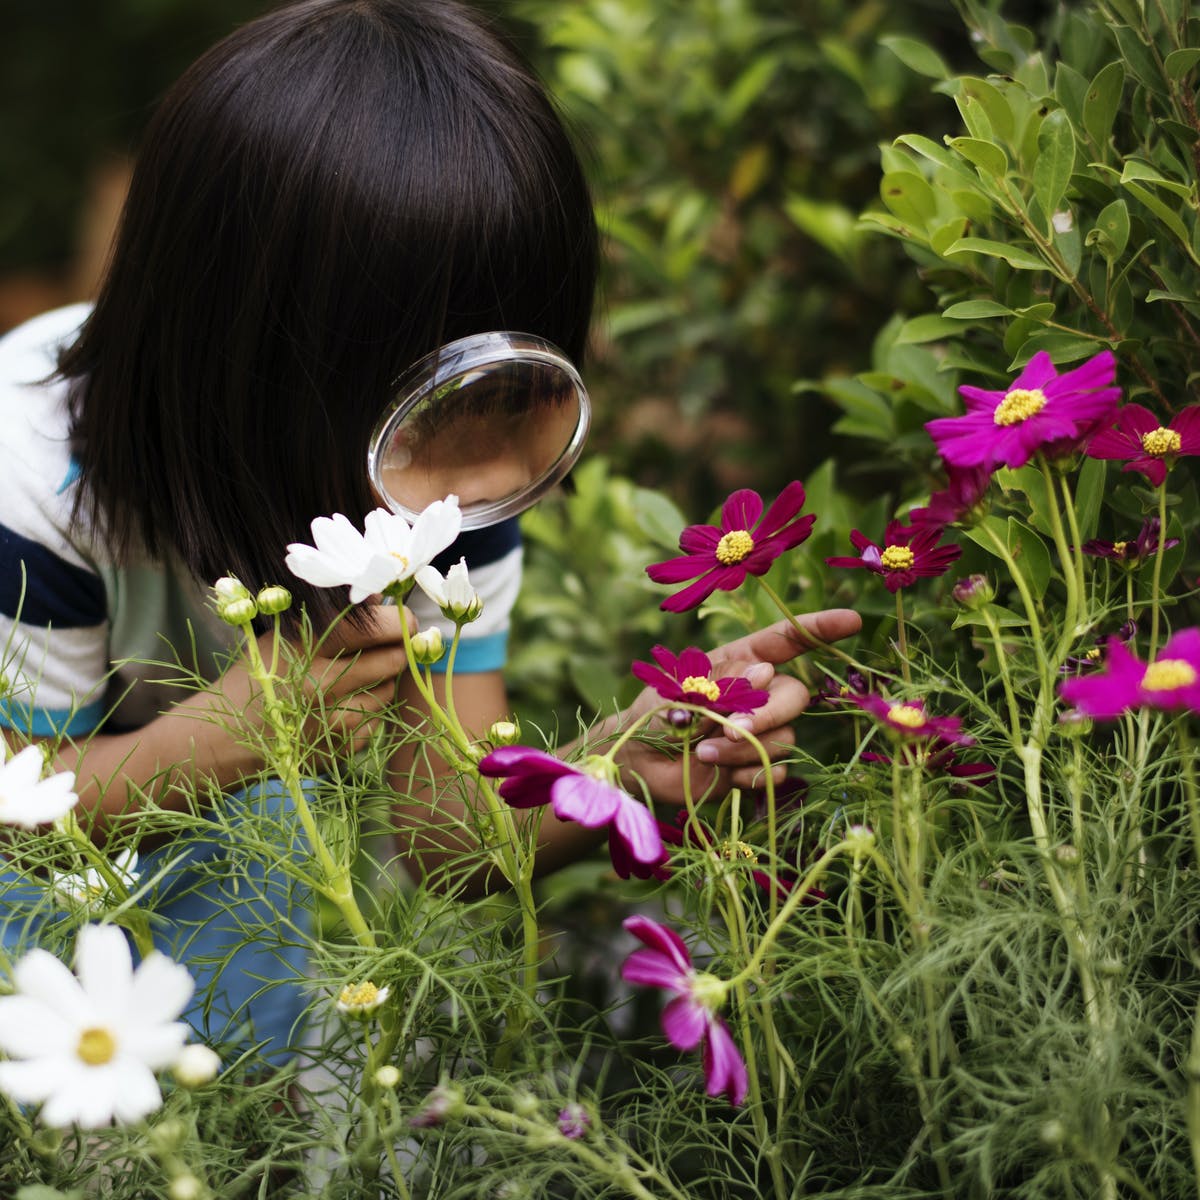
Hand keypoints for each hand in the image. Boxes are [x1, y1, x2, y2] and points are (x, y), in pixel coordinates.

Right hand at [218, 603, 415, 764]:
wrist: (231, 735)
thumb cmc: (263, 673)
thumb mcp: (285, 633)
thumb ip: (334, 613)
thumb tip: (379, 597)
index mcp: (307, 648)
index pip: (375, 628)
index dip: (398, 620)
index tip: (402, 618)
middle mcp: (324, 685)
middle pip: (393, 659)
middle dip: (397, 648)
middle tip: (389, 643)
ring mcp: (336, 721)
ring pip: (390, 689)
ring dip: (382, 678)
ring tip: (354, 674)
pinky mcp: (344, 747)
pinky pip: (379, 718)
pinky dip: (370, 708)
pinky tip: (343, 703)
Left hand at [615, 608, 860, 803]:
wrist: (638, 760)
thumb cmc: (656, 711)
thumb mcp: (681, 688)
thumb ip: (722, 683)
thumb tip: (766, 673)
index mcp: (742, 662)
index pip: (787, 641)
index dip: (820, 629)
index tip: (852, 620)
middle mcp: (759, 694)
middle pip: (795, 696)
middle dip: (768, 715)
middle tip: (731, 731)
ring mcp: (762, 732)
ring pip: (784, 737)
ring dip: (744, 749)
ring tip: (703, 752)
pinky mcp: (757, 766)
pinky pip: (776, 770)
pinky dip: (749, 774)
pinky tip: (722, 774)